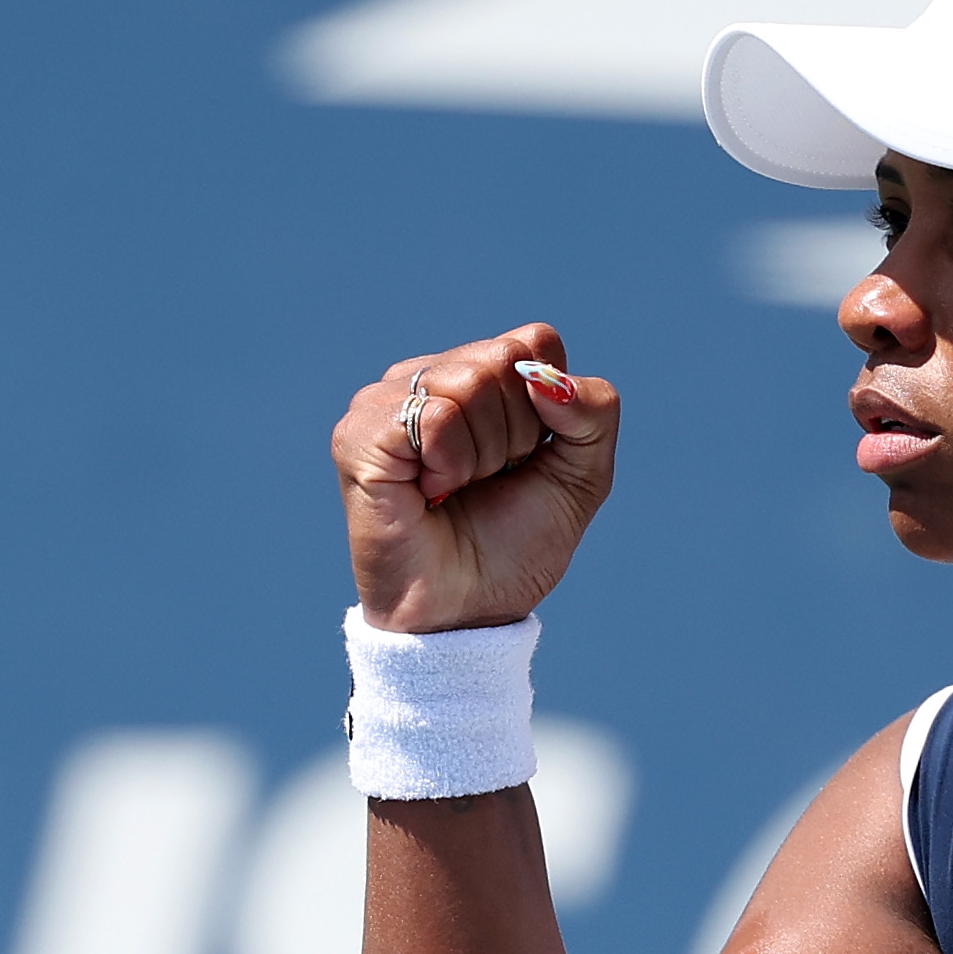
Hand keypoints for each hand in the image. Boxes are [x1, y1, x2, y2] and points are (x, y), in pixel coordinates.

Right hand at [333, 322, 621, 633]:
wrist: (467, 611)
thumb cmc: (515, 546)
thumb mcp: (583, 476)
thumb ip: (594, 412)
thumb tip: (546, 377)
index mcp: (475, 374)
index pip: (534, 342)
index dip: (548, 408)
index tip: (524, 459)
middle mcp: (427, 377)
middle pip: (503, 360)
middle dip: (515, 435)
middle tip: (485, 481)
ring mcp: (386, 401)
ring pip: (468, 384)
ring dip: (483, 455)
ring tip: (454, 489)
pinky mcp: (359, 433)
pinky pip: (435, 418)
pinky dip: (450, 465)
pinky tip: (429, 492)